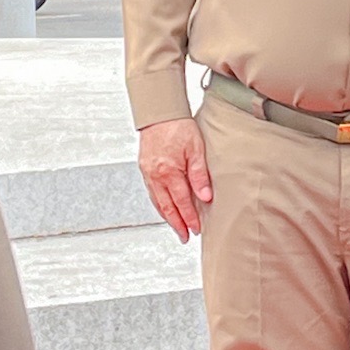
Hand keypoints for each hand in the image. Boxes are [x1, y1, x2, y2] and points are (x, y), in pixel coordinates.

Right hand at [138, 118, 212, 242]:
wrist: (160, 112)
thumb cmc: (179, 127)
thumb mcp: (196, 149)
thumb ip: (199, 175)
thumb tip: (205, 197)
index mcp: (168, 172)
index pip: (181, 202)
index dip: (190, 218)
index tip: (196, 229)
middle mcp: (155, 176)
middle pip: (167, 207)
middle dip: (177, 224)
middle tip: (184, 237)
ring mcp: (148, 173)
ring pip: (157, 201)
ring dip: (167, 216)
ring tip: (176, 227)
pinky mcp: (144, 168)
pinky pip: (151, 192)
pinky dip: (159, 203)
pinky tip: (164, 207)